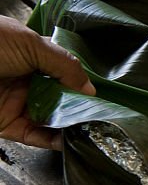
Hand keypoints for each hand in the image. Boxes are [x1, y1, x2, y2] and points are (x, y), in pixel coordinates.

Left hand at [0, 16, 94, 148]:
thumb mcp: (31, 44)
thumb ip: (64, 65)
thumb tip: (89, 88)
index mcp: (32, 55)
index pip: (65, 71)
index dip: (82, 82)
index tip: (102, 93)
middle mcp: (26, 80)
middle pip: (62, 97)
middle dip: (81, 106)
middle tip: (102, 114)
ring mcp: (17, 104)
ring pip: (52, 118)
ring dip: (71, 124)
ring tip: (93, 128)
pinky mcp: (8, 125)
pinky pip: (36, 136)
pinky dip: (54, 141)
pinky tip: (71, 139)